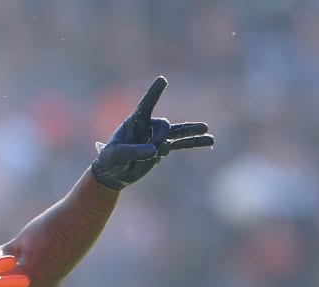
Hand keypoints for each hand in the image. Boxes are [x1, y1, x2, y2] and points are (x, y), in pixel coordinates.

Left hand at [91, 76, 214, 189]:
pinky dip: (194, 143)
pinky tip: (210, 140)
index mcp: (134, 122)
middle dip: (160, 139)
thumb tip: (155, 151)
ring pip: (177, 132)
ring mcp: (156, 138)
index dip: (154, 93)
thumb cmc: (109, 161)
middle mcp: (148, 127)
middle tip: (153, 153)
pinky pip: (181, 144)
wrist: (113, 174)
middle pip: (163, 126)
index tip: (162, 79)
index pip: (146, 104)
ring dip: (191, 131)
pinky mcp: (162, 149)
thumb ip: (133, 152)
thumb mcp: (115, 157)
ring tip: (205, 128)